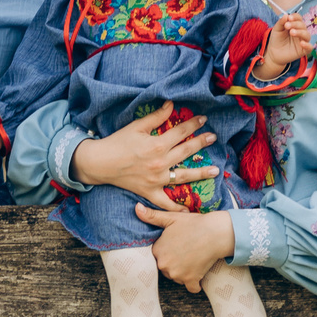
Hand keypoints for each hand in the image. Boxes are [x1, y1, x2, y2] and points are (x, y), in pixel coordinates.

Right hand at [70, 109, 218, 201]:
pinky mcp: (149, 192)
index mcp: (157, 145)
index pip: (181, 132)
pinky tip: (189, 211)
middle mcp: (160, 163)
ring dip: (200, 173)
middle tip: (213, 138)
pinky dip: (176, 209)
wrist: (100, 163)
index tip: (204, 119)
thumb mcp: (136, 126)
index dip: (194, 124)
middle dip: (201, 143)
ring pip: (183, 176)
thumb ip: (156, 116)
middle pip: (186, 151)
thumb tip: (171, 104)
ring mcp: (156, 180)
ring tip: (215, 171)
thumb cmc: (117, 142)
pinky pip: (165, 203)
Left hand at [136, 208, 236, 291]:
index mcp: (158, 251)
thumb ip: (152, 216)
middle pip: (167, 268)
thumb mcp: (171, 217)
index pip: (159, 256)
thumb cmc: (194, 224)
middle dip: (174, 263)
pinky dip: (195, 283)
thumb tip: (136, 208)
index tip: (178, 245)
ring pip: (178, 278)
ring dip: (184, 273)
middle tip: (187, 251)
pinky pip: (191, 288)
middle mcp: (164, 265)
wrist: (215, 233)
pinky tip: (199, 274)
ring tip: (194, 258)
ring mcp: (177, 274)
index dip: (168, 251)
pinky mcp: (191, 280)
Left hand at [257, 13, 316, 77]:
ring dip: (300, 32)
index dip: (295, 17)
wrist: (273, 54)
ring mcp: (302, 41)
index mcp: (295, 26)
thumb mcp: (276, 30)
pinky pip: (309, 48)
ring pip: (307, 35)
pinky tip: (301, 43)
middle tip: (287, 26)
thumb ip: (281, 22)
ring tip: (292, 32)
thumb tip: (286, 15)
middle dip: (295, 24)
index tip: (289, 18)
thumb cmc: (276, 40)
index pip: (299, 19)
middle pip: (303, 26)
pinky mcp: (303, 51)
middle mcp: (300, 33)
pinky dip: (307, 45)